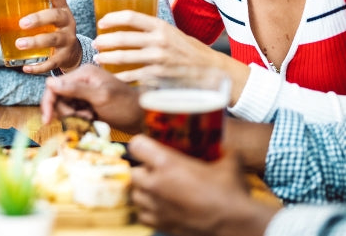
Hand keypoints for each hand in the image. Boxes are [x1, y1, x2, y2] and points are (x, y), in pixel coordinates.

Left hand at [11, 0, 81, 74]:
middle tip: (21, 23)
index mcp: (61, 9)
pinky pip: (52, 62)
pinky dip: (38, 66)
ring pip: (54, 39)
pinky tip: (26, 67)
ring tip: (19, 44)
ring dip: (35, 42)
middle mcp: (67, 22)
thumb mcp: (44, 21)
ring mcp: (68, 40)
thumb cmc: (52, 31)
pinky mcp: (64, 57)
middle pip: (56, 16)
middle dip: (39, 19)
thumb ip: (23, 18)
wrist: (72, 53)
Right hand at [40, 64, 141, 132]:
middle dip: (65, 111)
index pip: (55, 86)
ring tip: (89, 119)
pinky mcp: (89, 102)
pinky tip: (91, 119)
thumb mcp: (100, 97)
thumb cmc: (125, 106)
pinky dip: (79, 118)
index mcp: (84, 73)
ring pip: (65, 106)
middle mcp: (82, 79)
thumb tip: (49, 82)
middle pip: (58, 97)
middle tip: (82, 118)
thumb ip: (75, 90)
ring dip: (73, 116)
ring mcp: (85, 91)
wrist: (144, 118)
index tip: (47, 121)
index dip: (49, 103)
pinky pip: (74, 111)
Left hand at [93, 10, 248, 103]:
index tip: (101, 23)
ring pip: (122, 58)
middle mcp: (158, 41)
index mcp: (161, 26)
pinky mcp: (157, 77)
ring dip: (106, 58)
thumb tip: (125, 27)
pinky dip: (118, 76)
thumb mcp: (172, 33)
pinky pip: (130, 76)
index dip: (111, 19)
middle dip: (103, 41)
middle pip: (121, 38)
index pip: (130, 17)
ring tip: (98, 59)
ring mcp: (157, 60)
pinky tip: (112, 76)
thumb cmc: (189, 51)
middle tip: (96, 43)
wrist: (211, 72)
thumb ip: (151, 30)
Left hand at [128, 135, 278, 235]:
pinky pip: (142, 215)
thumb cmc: (231, 193)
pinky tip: (162, 208)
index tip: (148, 147)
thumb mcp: (228, 162)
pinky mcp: (160, 224)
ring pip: (135, 194)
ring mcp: (156, 206)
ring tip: (159, 189)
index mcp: (167, 163)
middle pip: (133, 171)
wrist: (236, 225)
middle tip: (157, 170)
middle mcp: (155, 184)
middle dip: (143, 170)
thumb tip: (223, 145)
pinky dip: (149, 211)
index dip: (141, 144)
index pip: (136, 145)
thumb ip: (220, 150)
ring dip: (144, 190)